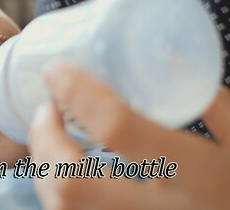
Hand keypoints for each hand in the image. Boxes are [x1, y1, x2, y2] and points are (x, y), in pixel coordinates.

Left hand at [28, 60, 229, 209]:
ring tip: (49, 134)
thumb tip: (168, 57)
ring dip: (44, 166)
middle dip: (45, 141)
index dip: (78, 94)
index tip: (56, 71)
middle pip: (72, 185)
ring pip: (63, 208)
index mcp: (197, 176)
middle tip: (46, 110)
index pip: (119, 128)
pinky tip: (61, 167)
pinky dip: (54, 189)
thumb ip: (208, 99)